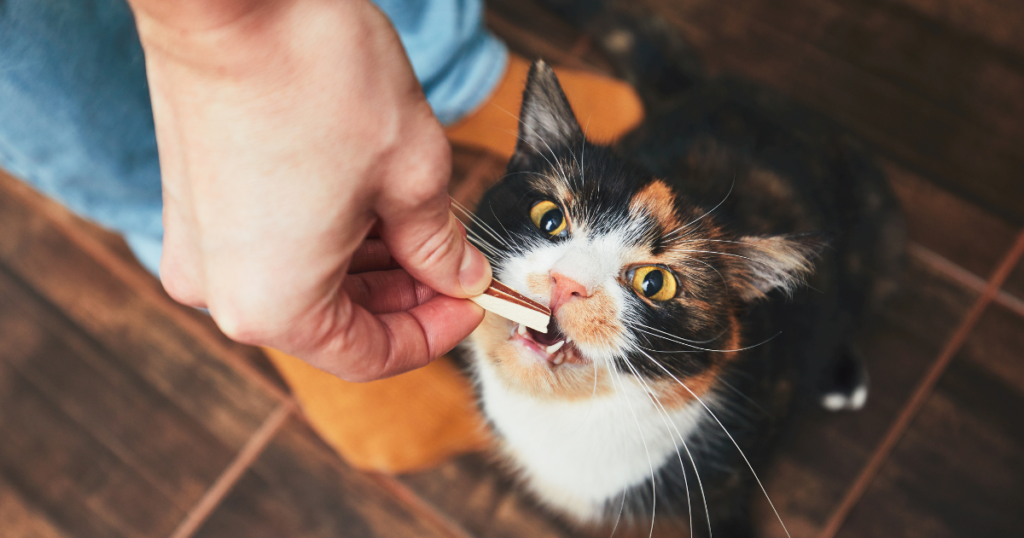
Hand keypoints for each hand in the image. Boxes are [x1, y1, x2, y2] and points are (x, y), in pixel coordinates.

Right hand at [128, 0, 489, 380]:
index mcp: (274, 306)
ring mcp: (199, 248)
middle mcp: (223, 292)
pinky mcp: (193, 207)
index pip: (372, 356)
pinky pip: (273, 249)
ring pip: (306, 285)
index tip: (475, 299)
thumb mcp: (412, 175)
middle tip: (458, 261)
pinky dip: (328, 240)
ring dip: (370, 267)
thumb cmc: (318, 78)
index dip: (436, 332)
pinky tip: (371, 205)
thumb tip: (459, 276)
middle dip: (406, 296)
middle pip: (335, 324)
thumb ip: (440, 246)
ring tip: (422, 224)